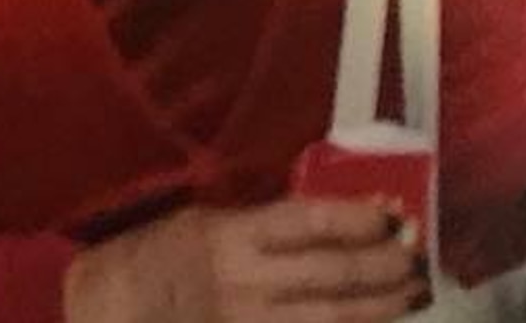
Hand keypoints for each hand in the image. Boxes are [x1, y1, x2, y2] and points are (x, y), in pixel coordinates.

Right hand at [60, 199, 426, 321]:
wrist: (109, 311)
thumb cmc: (149, 256)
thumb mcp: (200, 221)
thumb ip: (256, 225)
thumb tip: (320, 220)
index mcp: (230, 236)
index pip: (308, 222)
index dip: (357, 219)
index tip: (391, 213)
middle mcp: (247, 282)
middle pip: (334, 275)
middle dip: (384, 266)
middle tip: (417, 256)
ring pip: (334, 318)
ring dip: (381, 306)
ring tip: (412, 293)